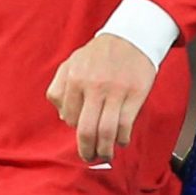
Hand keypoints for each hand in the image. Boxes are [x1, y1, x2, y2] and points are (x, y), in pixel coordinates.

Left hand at [47, 33, 155, 163]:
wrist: (131, 37)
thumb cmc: (99, 53)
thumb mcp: (71, 63)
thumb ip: (60, 87)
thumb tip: (62, 116)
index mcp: (75, 79)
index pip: (69, 117)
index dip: (74, 128)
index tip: (80, 132)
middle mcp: (94, 86)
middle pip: (86, 130)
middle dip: (86, 150)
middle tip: (89, 157)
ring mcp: (116, 91)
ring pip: (107, 132)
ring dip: (105, 150)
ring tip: (105, 155)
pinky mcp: (135, 94)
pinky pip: (126, 124)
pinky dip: (122, 138)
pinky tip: (121, 141)